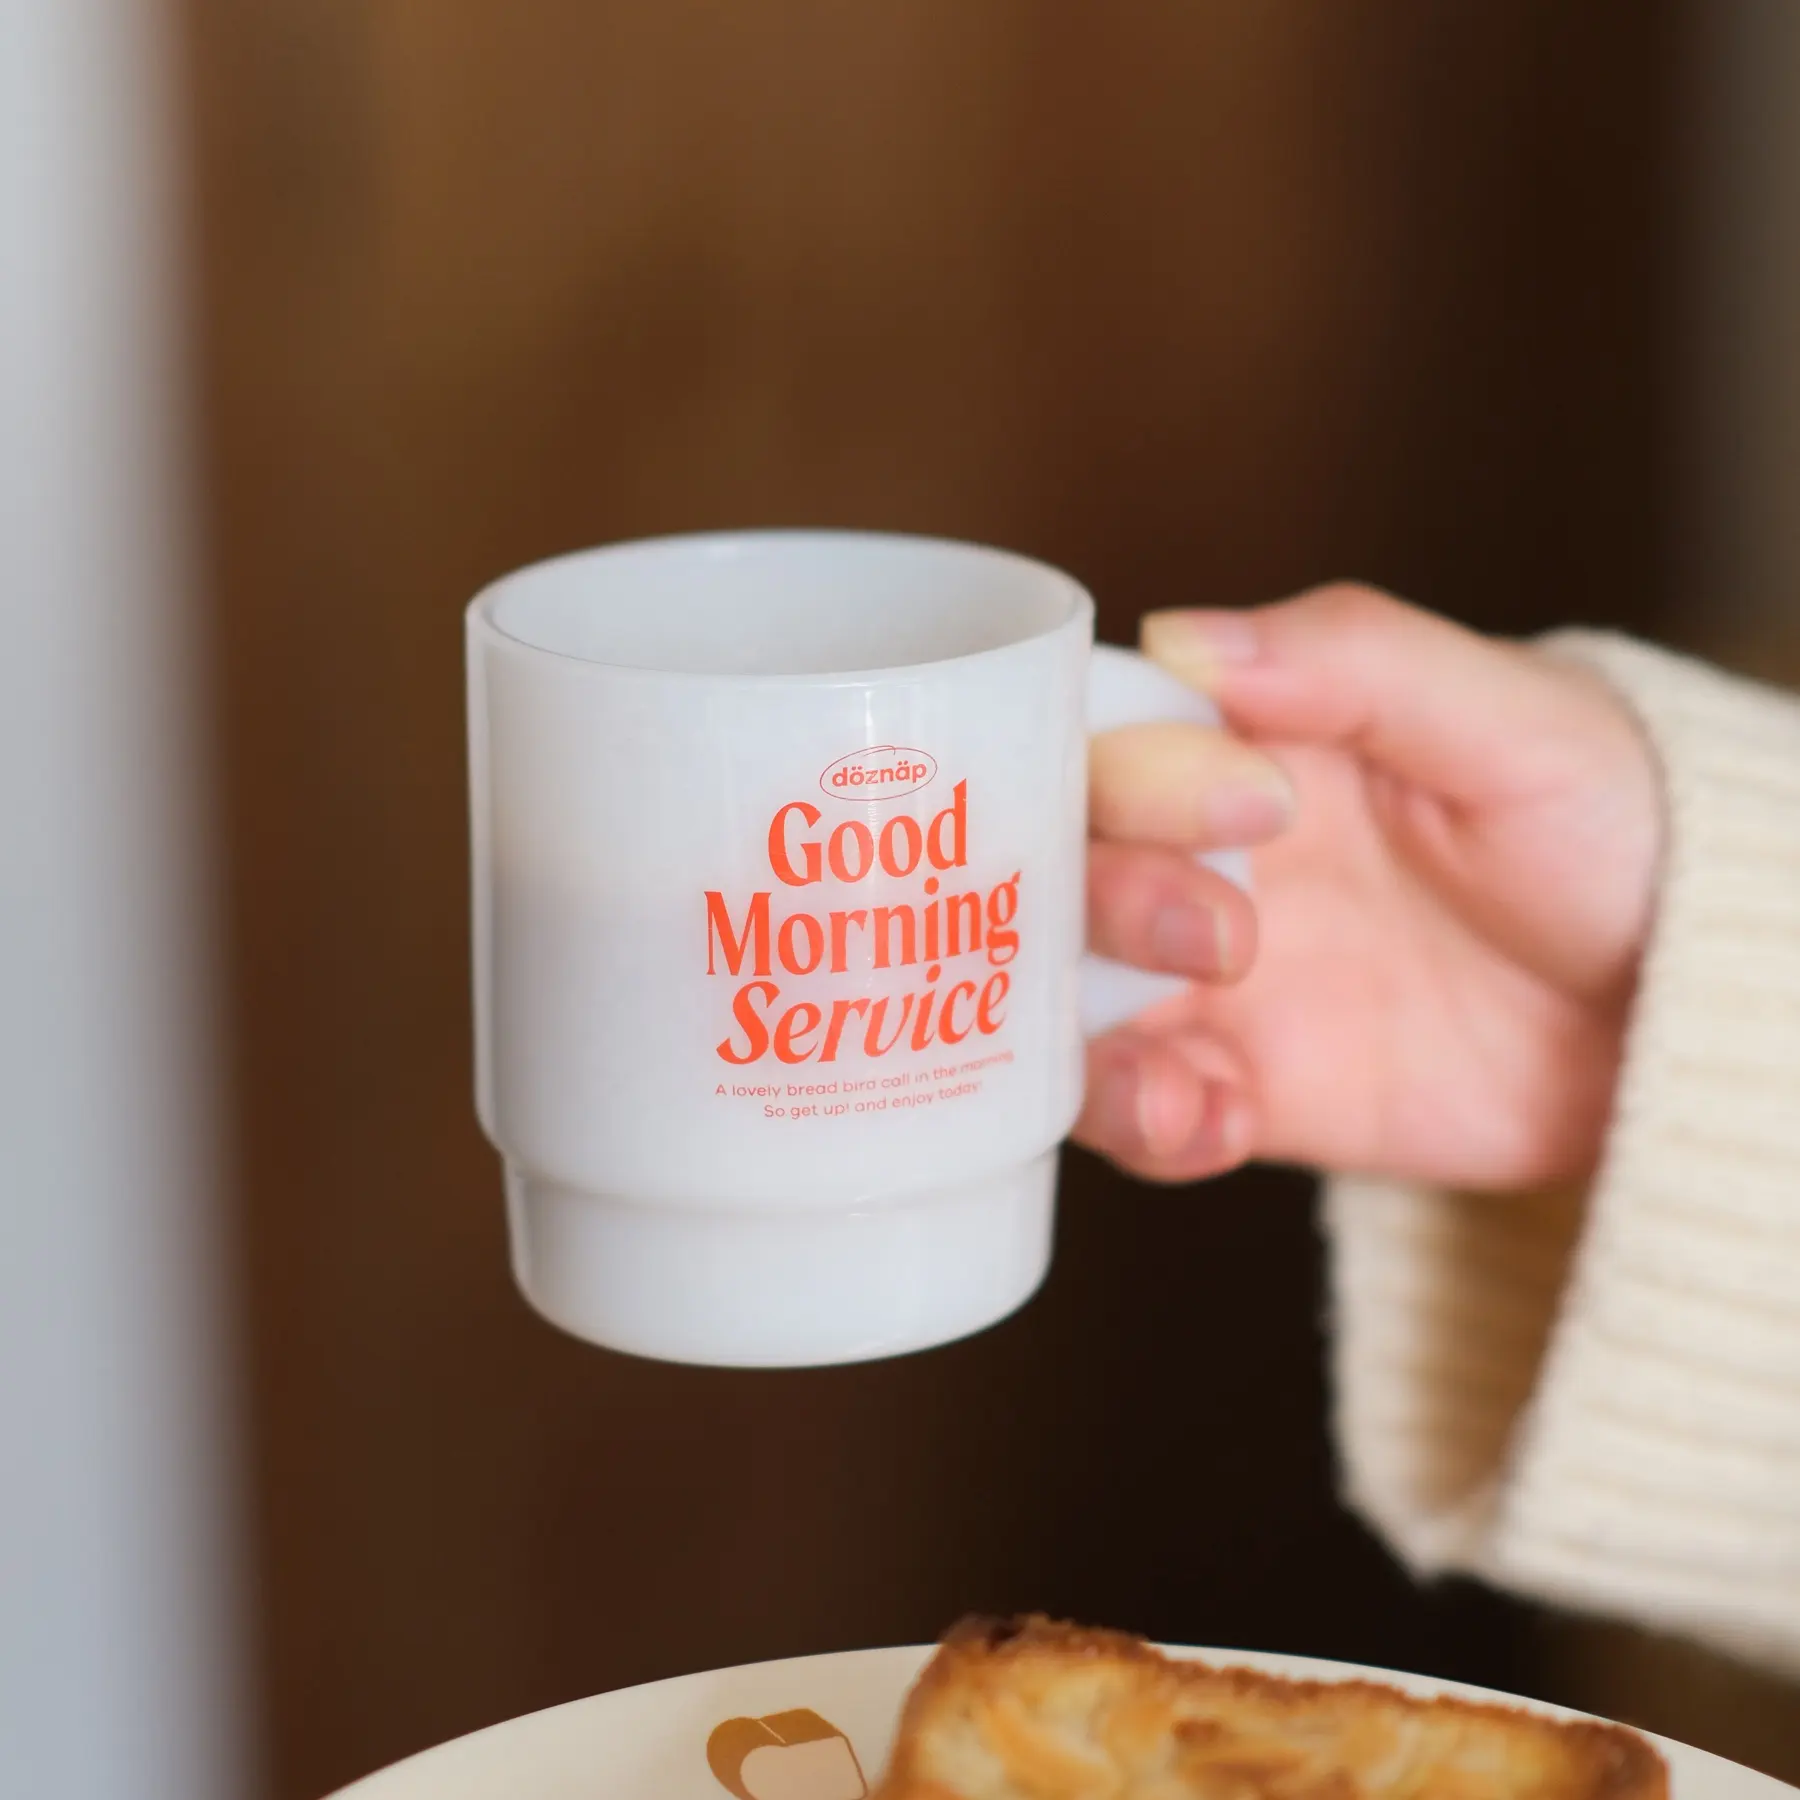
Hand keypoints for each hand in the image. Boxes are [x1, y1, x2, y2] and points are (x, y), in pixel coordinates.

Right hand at [1075, 584, 1662, 1191]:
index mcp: (1244, 744)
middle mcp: (1200, 858)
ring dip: (1082, 1043)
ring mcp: (1212, 983)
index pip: (1104, 737)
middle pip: (1059, 870)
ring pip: (1061, 1004)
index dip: (1119, 771)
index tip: (1241, 806)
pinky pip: (1144, 1116)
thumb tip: (1183, 633)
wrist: (1681, 1008)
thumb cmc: (1615, 828)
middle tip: (1223, 937)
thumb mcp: (1513, 722)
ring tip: (1176, 1082)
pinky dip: (1151, 1127)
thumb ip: (1356, 663)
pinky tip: (1216, 1125)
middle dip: (1104, 904)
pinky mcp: (1245, 1089)